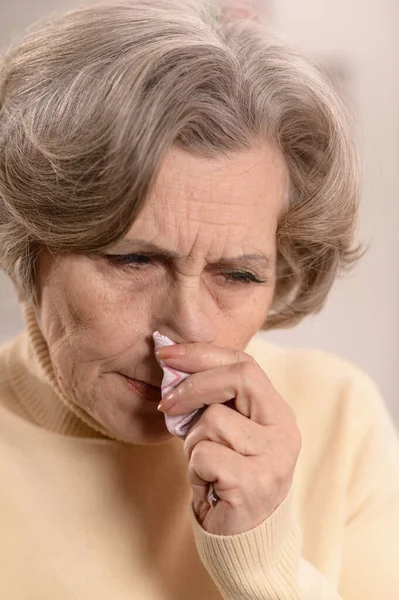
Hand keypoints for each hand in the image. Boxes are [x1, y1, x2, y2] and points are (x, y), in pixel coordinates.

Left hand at [156, 343, 301, 534]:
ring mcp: (274, 457)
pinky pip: (204, 455)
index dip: (203, 353)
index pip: (245, 363)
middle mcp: (284, 430)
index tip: (166, 354)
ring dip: (193, 442)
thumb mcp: (224, 433)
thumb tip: (172, 365)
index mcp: (277, 412)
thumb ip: (211, 401)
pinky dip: (195, 469)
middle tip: (166, 402)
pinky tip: (208, 485)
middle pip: (239, 377)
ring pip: (213, 419)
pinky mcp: (255, 484)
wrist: (243, 541)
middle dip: (194, 385)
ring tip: (204, 465)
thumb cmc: (227, 479)